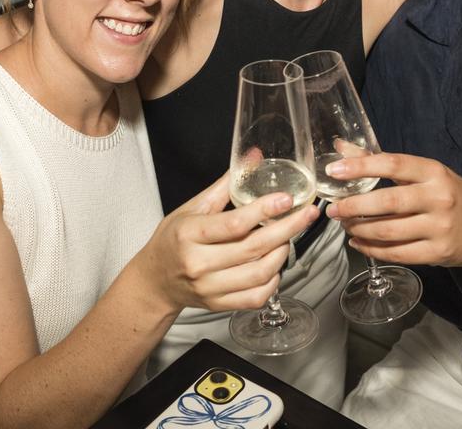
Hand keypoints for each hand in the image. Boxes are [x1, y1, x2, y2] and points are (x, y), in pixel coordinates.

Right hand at [139, 173, 319, 312]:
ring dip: (282, 254)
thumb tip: (253, 157)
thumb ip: (226, 185)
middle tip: (307, 214)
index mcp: (189, 234)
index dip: (264, 210)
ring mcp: (209, 288)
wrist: (154, 281)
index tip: (287, 199)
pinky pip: (255, 297)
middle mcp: (199, 263)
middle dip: (287, 229)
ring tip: (289, 237)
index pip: (234, 224)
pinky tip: (276, 265)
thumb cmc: (173, 240)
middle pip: (253, 248)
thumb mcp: (192, 207)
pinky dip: (273, 281)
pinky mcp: (218, 305)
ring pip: (259, 274)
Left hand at [324, 153, 461, 268]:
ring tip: (345, 224)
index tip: (334, 170)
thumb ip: (381, 161)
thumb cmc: (449, 195)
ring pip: (389, 231)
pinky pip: (397, 253)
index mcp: (434, 172)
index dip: (360, 166)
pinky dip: (371, 249)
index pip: (393, 164)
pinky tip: (358, 242)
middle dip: (353, 206)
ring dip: (359, 229)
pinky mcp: (438, 253)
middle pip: (388, 202)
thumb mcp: (424, 173)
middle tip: (333, 209)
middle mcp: (439, 198)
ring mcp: (440, 227)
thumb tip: (341, 147)